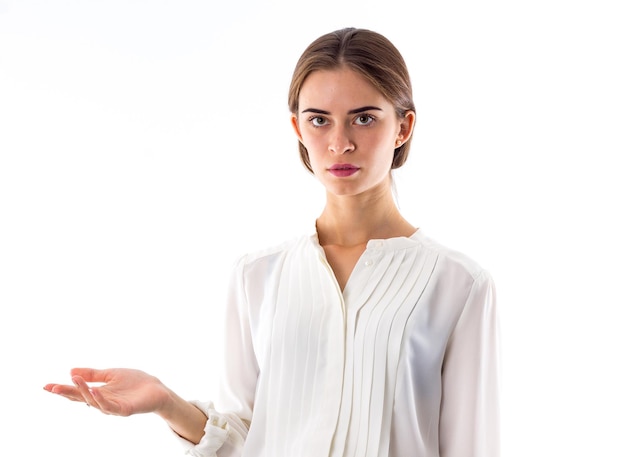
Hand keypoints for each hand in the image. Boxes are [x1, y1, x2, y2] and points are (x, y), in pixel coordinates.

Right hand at [44, 368, 171, 416]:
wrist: (156, 388)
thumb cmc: (135, 382)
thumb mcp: (111, 374)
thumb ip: (93, 374)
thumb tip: (71, 371)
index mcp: (99, 393)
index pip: (78, 391)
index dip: (63, 389)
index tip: (46, 385)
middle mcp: (102, 401)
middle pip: (81, 398)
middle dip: (67, 393)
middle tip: (52, 387)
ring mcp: (113, 407)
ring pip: (93, 402)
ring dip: (83, 391)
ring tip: (74, 381)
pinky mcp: (124, 410)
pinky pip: (109, 406)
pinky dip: (100, 400)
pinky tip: (93, 391)